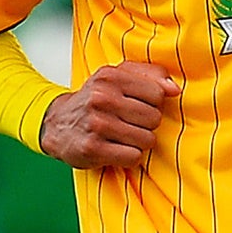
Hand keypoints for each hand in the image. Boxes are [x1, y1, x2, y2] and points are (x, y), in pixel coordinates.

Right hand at [40, 62, 180, 169]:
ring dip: (138, 142)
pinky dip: (128, 157)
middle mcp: (102, 98)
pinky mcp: (92, 149)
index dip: (153, 103)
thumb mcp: (118, 77)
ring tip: (122, 136)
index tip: (137, 105)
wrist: (57, 124)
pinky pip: (133, 157)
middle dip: (146, 124)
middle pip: (154, 118)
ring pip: (146, 140)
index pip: (157, 93)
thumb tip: (175, 89)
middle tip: (128, 123)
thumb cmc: (95, 100)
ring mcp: (96, 124)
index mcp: (110, 77)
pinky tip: (115, 149)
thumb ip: (151, 75)